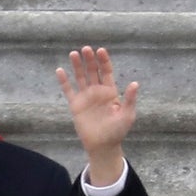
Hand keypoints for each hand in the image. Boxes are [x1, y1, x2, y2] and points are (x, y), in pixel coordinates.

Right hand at [56, 46, 138, 186]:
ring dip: (77, 66)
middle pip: (93, 71)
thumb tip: (135, 84)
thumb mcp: (127, 115)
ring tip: (73, 54)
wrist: (103, 146)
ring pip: (80, 77)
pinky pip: (68, 91)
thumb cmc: (117, 131)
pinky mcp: (75, 105)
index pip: (107, 71)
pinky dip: (64, 81)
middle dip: (90, 60)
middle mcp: (97, 91)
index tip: (100, 51)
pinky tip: (60, 70)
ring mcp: (86, 97)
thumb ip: (129, 99)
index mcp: (110, 91)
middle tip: (86, 49)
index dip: (104, 61)